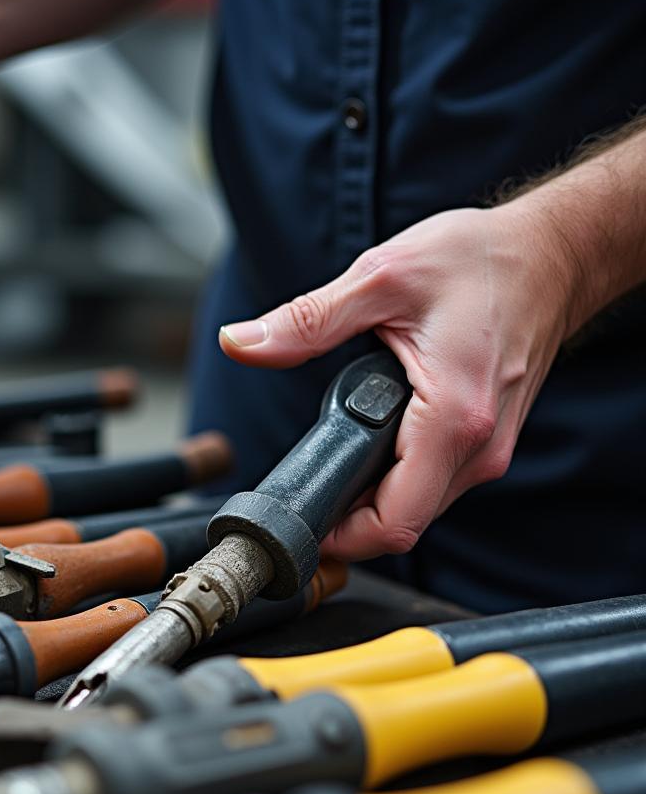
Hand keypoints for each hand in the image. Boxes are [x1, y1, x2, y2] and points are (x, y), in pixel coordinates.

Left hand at [219, 206, 575, 560]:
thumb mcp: (380, 278)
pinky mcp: (488, 442)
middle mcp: (480, 447)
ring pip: (419, 507)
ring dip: (371, 498)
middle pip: (402, 522)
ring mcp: (489, 450)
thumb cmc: (481, 261)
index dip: (340, 537)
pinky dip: (396, 478)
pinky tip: (372, 443)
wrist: (553, 255)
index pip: (393, 522)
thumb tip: (240, 341)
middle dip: (347, 519)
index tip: (300, 523)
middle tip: (305, 488)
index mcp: (453, 418)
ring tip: (334, 458)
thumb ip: (306, 321)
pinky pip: (434, 483)